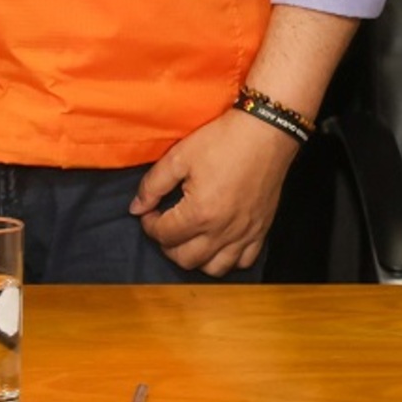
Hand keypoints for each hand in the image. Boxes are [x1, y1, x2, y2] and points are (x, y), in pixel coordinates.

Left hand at [129, 109, 299, 275]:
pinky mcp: (262, 231)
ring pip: (214, 269)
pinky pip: (244, 262)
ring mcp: (245, 235)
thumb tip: (136, 208)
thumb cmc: (221, 141)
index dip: (149, 224)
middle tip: (165, 225)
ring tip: (189, 238)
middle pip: (185, 259)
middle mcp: (223, 232)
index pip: (164, 235)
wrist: (266, 133)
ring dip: (196, 258)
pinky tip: (218, 242)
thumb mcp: (179, 157)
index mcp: (199, 214)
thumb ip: (153, 185)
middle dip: (167, 245)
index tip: (149, 212)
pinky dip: (228, 259)